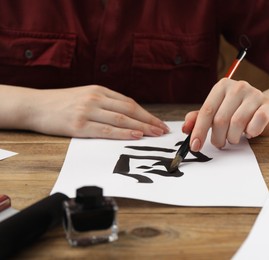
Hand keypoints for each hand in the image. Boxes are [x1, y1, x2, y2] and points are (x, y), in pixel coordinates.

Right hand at [23, 85, 168, 138]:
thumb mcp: (85, 96)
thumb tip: (129, 116)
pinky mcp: (79, 125)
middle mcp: (96, 98)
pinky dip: (123, 133)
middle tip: (163, 130)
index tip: (159, 122)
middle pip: (130, 110)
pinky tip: (136, 135)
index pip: (129, 103)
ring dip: (142, 127)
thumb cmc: (61, 103)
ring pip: (121, 119)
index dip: (147, 114)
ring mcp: (87, 111)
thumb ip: (105, 103)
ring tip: (155, 134)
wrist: (35, 106)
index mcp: (99, 90)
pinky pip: (106, 130)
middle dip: (149, 121)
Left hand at [182, 78, 268, 151]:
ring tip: (234, 138)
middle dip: (217, 137)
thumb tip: (185, 128)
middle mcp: (238, 87)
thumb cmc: (238, 112)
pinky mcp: (268, 105)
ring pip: (237, 123)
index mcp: (222, 86)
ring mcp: (255, 94)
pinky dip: (250, 133)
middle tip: (219, 143)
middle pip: (220, 119)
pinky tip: (249, 133)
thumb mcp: (217, 112)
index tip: (195, 146)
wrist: (267, 110)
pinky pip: (256, 123)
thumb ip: (199, 118)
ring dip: (233, 137)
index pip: (207, 110)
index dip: (199, 130)